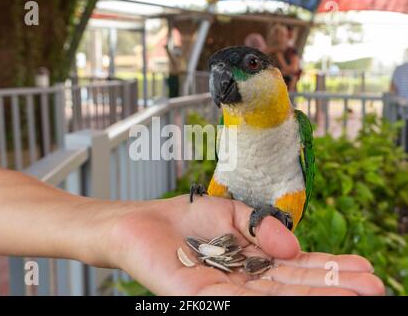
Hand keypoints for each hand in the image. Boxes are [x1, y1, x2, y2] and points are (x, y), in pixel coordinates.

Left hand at [93, 195, 384, 295]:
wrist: (138, 223)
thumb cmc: (181, 219)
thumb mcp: (230, 214)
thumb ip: (262, 227)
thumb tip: (293, 245)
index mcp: (250, 263)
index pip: (295, 269)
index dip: (328, 269)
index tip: (361, 268)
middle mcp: (243, 282)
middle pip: (292, 286)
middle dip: (332, 285)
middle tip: (374, 285)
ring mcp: (224, 292)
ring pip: (276, 296)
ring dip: (317, 293)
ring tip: (357, 292)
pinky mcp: (201, 297)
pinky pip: (245, 299)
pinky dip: (282, 297)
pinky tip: (308, 295)